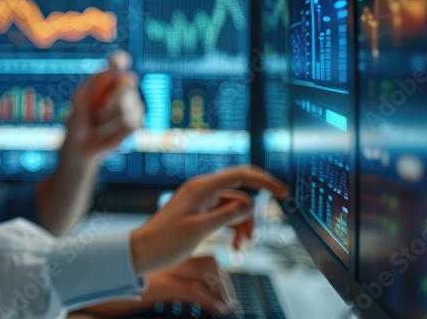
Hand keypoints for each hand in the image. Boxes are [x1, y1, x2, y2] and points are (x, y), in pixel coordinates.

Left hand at [61, 50, 143, 164]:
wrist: (81, 147)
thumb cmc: (78, 119)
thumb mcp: (81, 99)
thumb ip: (97, 82)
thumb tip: (116, 66)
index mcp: (107, 79)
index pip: (118, 62)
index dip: (120, 60)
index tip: (117, 62)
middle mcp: (123, 89)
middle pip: (128, 81)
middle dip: (113, 94)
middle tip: (97, 109)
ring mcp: (132, 105)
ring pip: (128, 103)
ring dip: (108, 115)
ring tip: (97, 123)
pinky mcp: (136, 123)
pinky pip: (128, 122)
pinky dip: (113, 130)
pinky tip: (106, 133)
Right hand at [82, 256, 233, 316]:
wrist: (92, 285)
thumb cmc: (114, 290)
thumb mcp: (143, 284)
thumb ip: (160, 283)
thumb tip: (175, 294)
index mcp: (164, 259)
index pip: (199, 255)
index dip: (216, 273)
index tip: (224, 288)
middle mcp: (166, 262)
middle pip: (207, 261)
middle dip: (223, 281)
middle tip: (229, 300)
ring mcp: (164, 272)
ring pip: (206, 272)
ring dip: (221, 291)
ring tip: (227, 306)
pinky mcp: (162, 287)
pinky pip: (195, 291)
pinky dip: (212, 301)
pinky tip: (220, 311)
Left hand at [130, 166, 287, 275]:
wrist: (143, 251)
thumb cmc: (166, 241)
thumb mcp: (201, 229)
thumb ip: (227, 215)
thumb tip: (251, 203)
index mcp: (202, 188)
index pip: (241, 175)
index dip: (265, 181)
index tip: (283, 193)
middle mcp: (202, 190)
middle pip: (240, 195)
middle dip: (250, 217)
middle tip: (249, 241)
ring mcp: (200, 200)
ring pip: (234, 208)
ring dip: (242, 226)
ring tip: (240, 248)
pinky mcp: (199, 212)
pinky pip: (224, 215)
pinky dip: (232, 228)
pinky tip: (234, 246)